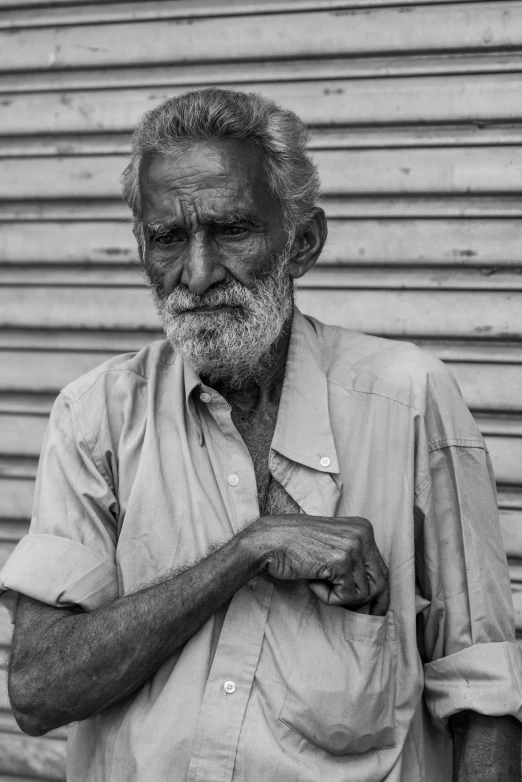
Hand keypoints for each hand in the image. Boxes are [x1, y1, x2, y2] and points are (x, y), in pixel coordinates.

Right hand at [247, 514, 388, 614]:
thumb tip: (376, 598)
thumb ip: (355, 563)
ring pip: (363, 593)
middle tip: (349, 611)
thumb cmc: (296, 547)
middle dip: (366, 603)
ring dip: (339, 596)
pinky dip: (328, 597)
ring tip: (319, 582)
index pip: (382, 570)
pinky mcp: (340, 561)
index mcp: (363, 528)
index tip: (374, 612)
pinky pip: (346, 596)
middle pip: (380, 582)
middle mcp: (362, 534)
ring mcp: (352, 546)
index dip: (379, 596)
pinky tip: (313, 583)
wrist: (269, 541)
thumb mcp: (333, 547)